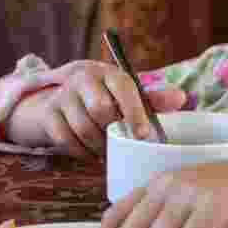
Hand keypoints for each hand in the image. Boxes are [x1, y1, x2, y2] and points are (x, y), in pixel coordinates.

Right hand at [6, 60, 186, 156]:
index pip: (123, 86)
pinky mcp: (47, 113)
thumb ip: (152, 99)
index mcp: (108, 73)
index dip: (135, 111)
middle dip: (114, 132)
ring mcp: (62, 95)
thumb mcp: (126, 95)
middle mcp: (83, 79)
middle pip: (101, 109)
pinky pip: (65, 139)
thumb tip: (180, 98)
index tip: (143, 134)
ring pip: (84, 128)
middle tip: (123, 144)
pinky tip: (91, 155)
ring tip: (108, 152)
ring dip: (99, 146)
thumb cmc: (102, 98)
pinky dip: (81, 153)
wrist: (57, 99)